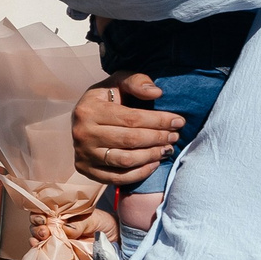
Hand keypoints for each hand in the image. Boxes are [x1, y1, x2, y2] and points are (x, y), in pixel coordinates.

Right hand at [71, 73, 182, 187]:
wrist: (83, 118)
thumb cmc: (107, 98)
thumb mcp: (118, 82)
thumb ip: (137, 82)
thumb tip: (156, 93)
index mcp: (89, 110)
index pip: (131, 119)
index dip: (159, 121)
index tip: (179, 121)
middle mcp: (82, 133)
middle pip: (130, 140)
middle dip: (159, 138)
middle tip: (175, 136)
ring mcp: (82, 153)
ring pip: (126, 160)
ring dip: (152, 155)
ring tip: (167, 149)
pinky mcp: (84, 169)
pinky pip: (117, 177)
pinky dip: (140, 173)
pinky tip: (154, 163)